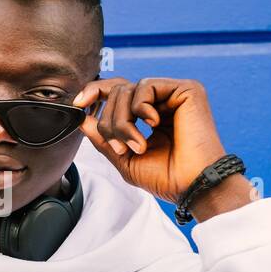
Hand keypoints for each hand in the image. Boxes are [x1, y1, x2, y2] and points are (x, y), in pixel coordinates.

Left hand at [73, 77, 251, 218]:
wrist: (192, 185)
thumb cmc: (165, 178)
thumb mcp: (124, 158)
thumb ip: (103, 138)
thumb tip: (82, 118)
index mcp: (149, 116)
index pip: (117, 93)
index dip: (95, 93)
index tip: (78, 105)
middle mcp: (161, 102)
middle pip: (117, 91)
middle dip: (109, 120)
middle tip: (119, 147)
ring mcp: (173, 94)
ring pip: (127, 89)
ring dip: (122, 120)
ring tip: (136, 145)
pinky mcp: (186, 89)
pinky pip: (146, 85)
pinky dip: (140, 107)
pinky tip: (152, 124)